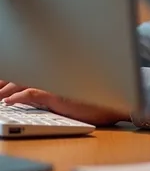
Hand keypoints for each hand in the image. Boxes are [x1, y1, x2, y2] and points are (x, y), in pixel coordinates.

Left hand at [0, 80, 126, 125]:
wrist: (118, 101)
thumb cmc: (101, 98)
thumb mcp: (78, 89)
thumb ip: (60, 85)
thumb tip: (42, 90)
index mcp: (59, 68)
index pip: (30, 68)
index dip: (14, 75)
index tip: (2, 80)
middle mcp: (56, 71)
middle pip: (22, 73)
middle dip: (4, 81)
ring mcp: (55, 81)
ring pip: (22, 82)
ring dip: (5, 90)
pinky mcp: (56, 94)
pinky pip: (30, 94)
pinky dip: (17, 97)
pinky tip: (8, 102)